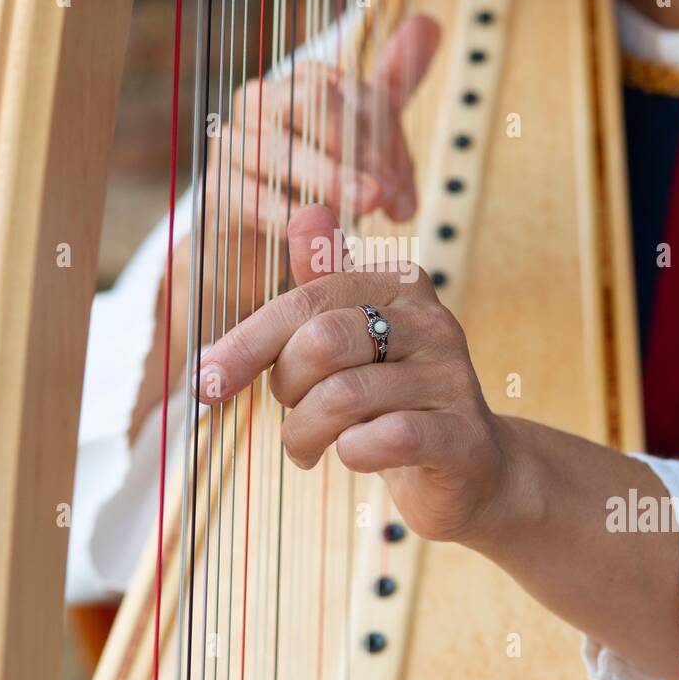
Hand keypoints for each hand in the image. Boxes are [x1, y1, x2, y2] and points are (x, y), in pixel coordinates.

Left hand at [194, 204, 518, 544]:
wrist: (472, 467)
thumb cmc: (394, 397)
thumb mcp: (352, 336)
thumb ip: (322, 282)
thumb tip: (304, 212)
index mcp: (400, 285)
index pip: (305, 300)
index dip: (246, 343)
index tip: (206, 381)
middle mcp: (432, 321)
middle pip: (320, 342)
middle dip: (285, 387)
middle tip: (289, 414)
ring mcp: (451, 378)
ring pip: (344, 397)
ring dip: (304, 432)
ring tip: (305, 448)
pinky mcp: (462, 436)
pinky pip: (387, 438)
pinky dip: (351, 452)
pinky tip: (349, 455)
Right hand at [205, 13, 439, 232]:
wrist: (263, 233)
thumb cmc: (321, 175)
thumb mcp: (365, 131)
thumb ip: (395, 82)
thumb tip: (429, 24)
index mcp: (300, 80)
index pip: (345, 88)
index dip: (380, 136)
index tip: (402, 187)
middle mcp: (261, 101)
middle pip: (311, 104)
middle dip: (356, 151)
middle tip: (386, 196)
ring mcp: (233, 142)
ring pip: (281, 152)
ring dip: (329, 182)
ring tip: (363, 211)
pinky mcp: (217, 187)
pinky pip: (253, 197)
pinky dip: (290, 216)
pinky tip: (321, 232)